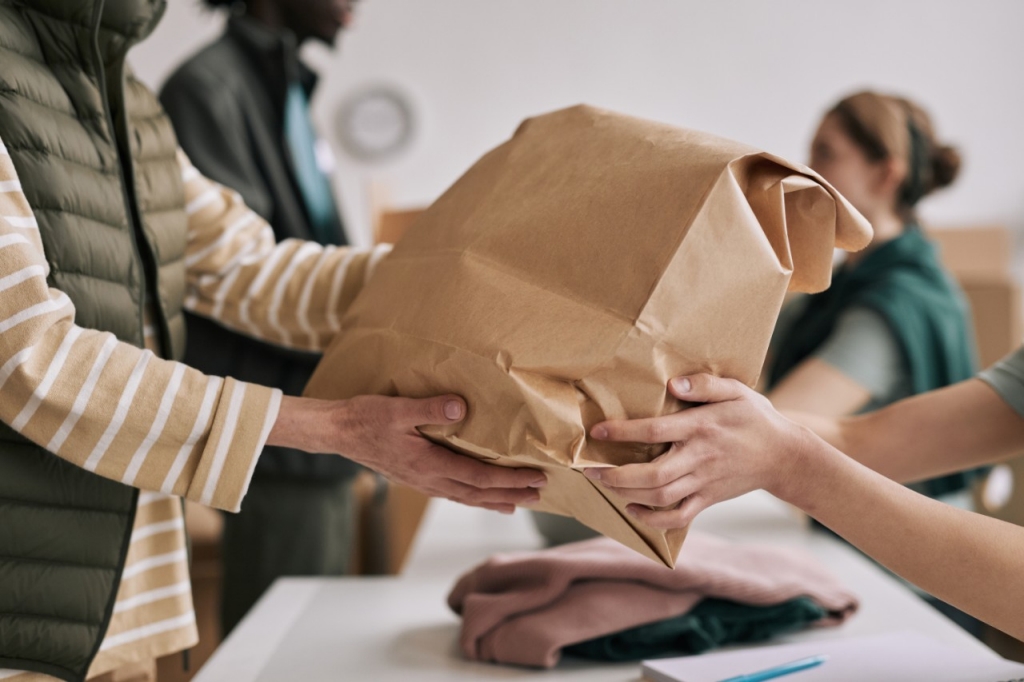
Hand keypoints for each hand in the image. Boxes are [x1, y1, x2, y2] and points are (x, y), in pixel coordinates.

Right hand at [269, 394, 545, 512]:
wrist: (339, 432)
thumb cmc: (366, 418)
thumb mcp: (397, 408)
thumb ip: (429, 409)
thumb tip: (460, 408)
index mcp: (429, 464)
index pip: (479, 477)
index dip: (509, 480)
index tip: (535, 478)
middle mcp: (429, 480)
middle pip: (479, 494)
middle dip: (511, 494)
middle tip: (540, 495)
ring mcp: (423, 482)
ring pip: (466, 498)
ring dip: (494, 501)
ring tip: (518, 503)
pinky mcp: (417, 479)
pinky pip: (453, 493)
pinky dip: (474, 498)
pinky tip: (481, 497)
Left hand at [584, 374, 811, 527]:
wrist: (786, 457)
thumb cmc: (755, 418)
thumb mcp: (736, 390)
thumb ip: (705, 385)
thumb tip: (673, 385)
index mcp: (701, 428)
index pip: (655, 430)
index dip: (623, 432)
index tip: (597, 432)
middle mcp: (699, 458)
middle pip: (653, 475)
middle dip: (616, 475)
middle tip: (590, 469)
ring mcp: (704, 482)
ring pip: (660, 497)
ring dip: (627, 494)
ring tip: (604, 484)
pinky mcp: (708, 499)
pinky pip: (678, 517)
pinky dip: (652, 519)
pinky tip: (633, 510)